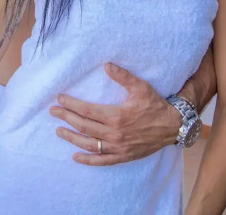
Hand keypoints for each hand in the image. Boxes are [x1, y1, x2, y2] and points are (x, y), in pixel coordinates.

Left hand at [50, 63, 181, 165]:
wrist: (173, 126)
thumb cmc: (155, 105)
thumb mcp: (140, 87)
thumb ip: (122, 76)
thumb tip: (106, 65)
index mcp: (116, 116)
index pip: (86, 110)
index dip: (71, 105)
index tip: (59, 99)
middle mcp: (114, 133)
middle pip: (84, 126)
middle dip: (66, 118)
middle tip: (53, 112)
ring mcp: (118, 147)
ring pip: (89, 144)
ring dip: (72, 138)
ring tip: (58, 131)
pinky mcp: (123, 156)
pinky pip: (102, 160)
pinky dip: (88, 160)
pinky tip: (75, 157)